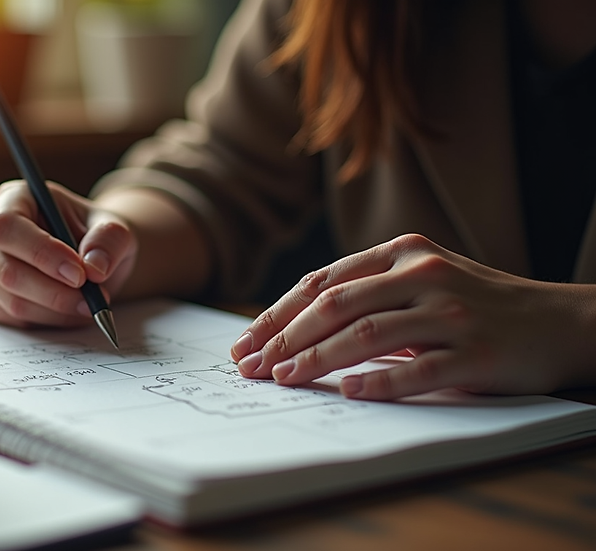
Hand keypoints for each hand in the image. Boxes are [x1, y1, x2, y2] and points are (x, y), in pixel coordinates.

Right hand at [0, 180, 136, 326]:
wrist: (89, 258)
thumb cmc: (94, 236)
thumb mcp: (113, 228)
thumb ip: (108, 240)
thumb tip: (94, 267)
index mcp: (12, 199)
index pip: (8, 226)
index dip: (41, 253)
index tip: (80, 274)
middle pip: (7, 271)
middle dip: (55, 292)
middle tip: (93, 299)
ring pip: (13, 301)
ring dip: (57, 310)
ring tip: (90, 304)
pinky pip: (16, 320)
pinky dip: (50, 321)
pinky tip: (71, 310)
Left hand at [230, 234, 595, 399]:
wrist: (559, 321)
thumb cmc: (474, 304)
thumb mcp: (419, 281)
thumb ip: (366, 293)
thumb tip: (292, 329)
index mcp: (401, 253)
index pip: (322, 283)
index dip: (277, 315)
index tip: (244, 344)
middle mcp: (422, 275)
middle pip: (335, 305)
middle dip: (284, 339)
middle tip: (252, 368)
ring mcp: (450, 312)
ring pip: (367, 334)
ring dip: (317, 359)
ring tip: (285, 379)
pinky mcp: (475, 351)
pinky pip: (418, 368)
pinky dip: (379, 381)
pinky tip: (348, 391)